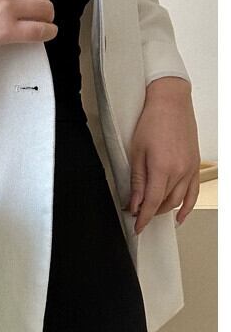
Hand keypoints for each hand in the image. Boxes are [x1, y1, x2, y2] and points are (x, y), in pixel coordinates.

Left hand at [126, 76, 200, 233]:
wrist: (171, 104)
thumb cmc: (152, 123)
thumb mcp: (136, 154)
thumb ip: (137, 183)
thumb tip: (134, 204)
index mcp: (162, 169)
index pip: (152, 203)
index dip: (143, 218)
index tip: (136, 227)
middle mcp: (180, 172)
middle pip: (165, 203)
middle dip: (150, 213)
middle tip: (136, 214)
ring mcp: (190, 169)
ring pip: (178, 200)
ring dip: (164, 210)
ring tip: (151, 212)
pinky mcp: (195, 165)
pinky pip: (193, 192)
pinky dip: (187, 207)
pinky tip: (180, 216)